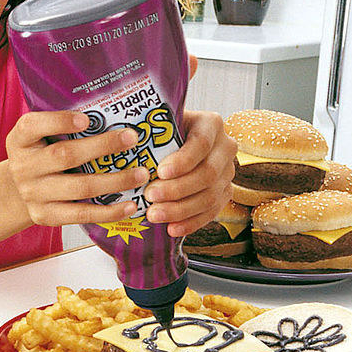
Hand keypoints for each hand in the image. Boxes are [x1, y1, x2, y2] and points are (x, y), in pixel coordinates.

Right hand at [6, 110, 149, 225]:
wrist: (17, 193)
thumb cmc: (40, 156)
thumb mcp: (38, 137)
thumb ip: (61, 125)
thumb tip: (110, 109)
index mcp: (20, 140)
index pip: (33, 126)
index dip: (60, 121)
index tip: (87, 119)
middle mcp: (23, 167)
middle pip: (65, 156)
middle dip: (102, 146)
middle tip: (132, 138)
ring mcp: (33, 194)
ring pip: (80, 187)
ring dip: (115, 181)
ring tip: (141, 174)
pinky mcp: (46, 216)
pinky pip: (82, 214)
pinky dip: (109, 212)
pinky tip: (131, 205)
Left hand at [143, 110, 236, 236]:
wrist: (173, 143)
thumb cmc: (161, 131)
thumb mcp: (158, 123)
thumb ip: (151, 130)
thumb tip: (124, 142)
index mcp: (211, 124)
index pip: (201, 143)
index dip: (183, 160)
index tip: (160, 171)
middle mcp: (225, 147)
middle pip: (207, 173)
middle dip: (177, 188)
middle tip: (150, 196)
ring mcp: (226, 172)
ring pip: (210, 196)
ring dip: (180, 209)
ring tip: (154, 215)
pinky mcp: (224, 193)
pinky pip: (211, 212)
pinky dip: (190, 222)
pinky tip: (171, 228)